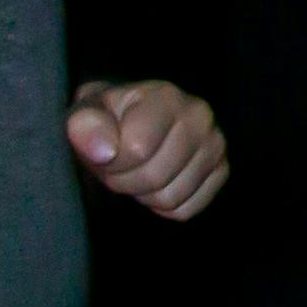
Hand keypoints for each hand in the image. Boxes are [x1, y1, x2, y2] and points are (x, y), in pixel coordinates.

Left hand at [67, 79, 227, 219]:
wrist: (129, 121)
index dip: (111, 162)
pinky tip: (158, 180)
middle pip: (154, 177)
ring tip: (138, 170)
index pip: (138, 149)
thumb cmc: (107, 119)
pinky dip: (164, 206)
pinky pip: (186, 209)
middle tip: (119, 165)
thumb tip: (104, 152)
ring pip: (170, 197)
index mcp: (167, 97)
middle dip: (125, 180)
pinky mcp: (221, 171)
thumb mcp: (85, 114)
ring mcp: (215, 145)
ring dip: (143, 194)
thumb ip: (86, 125)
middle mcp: (200, 117)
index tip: (103, 152)